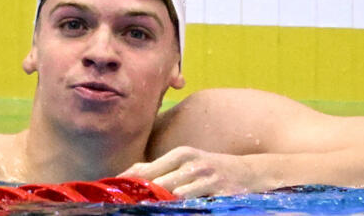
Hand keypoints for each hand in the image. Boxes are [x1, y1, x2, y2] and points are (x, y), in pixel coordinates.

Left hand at [119, 147, 264, 197]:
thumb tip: (127, 173)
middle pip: (158, 183)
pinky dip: (187, 207)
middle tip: (126, 205)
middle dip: (143, 195)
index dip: (128, 182)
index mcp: (180, 155)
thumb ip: (158, 167)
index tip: (111, 193)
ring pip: (176, 194)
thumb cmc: (211, 167)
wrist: (252, 171)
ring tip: (147, 208)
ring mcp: (207, 178)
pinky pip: (199, 203)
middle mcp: (191, 163)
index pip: (147, 170)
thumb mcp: (186, 161)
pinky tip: (177, 209)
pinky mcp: (222, 192)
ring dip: (162, 203)